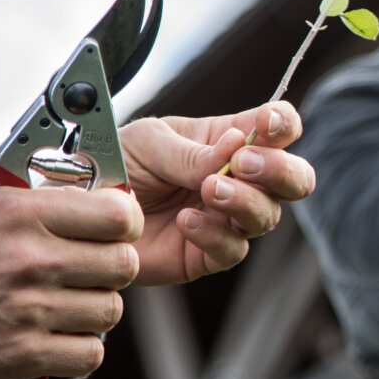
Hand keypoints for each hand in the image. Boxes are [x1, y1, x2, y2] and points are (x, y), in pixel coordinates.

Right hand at [0, 186, 142, 378]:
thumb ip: (48, 203)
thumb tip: (104, 201)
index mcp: (25, 216)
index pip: (116, 215)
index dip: (127, 222)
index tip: (120, 227)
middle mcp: (33, 262)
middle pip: (123, 264)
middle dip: (116, 265)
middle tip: (98, 267)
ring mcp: (31, 311)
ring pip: (111, 310)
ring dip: (97, 306)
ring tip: (72, 300)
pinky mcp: (26, 355)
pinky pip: (91, 352)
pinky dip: (82, 345)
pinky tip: (62, 331)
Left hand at [120, 100, 314, 284]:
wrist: (84, 210)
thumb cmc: (119, 164)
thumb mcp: (149, 143)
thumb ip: (193, 152)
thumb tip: (236, 147)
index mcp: (227, 141)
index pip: (278, 128)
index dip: (284, 125)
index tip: (267, 124)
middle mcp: (237, 181)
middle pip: (294, 178)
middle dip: (280, 170)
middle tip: (242, 164)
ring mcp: (226, 219)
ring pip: (268, 216)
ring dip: (245, 201)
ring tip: (207, 190)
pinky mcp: (208, 254)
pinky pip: (232, 249)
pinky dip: (214, 234)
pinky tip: (186, 221)